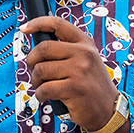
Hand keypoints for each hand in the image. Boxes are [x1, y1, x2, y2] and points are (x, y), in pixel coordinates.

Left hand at [21, 16, 120, 132]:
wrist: (109, 109)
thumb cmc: (91, 85)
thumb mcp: (87, 60)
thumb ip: (67, 50)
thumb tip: (37, 47)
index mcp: (85, 43)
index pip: (57, 24)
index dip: (37, 23)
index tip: (24, 28)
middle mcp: (83, 53)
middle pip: (43, 48)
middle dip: (31, 61)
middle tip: (35, 72)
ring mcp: (79, 70)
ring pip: (40, 69)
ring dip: (35, 80)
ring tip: (42, 87)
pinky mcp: (74, 89)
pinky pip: (44, 88)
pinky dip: (40, 95)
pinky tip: (46, 97)